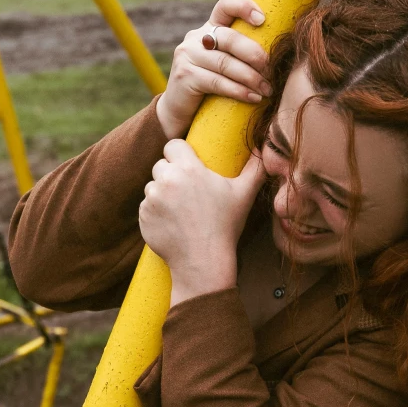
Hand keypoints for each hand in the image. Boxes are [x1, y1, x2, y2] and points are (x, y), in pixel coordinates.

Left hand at [140, 139, 266, 304]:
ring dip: (162, 194)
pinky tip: (172, 224)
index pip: (173, 145)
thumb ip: (256, 168)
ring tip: (181, 211)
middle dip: (171, 174)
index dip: (179, 153)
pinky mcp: (143, 217)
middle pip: (161, 165)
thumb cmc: (225, 226)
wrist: (203, 261)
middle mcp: (166, 180)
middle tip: (187, 192)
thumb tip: (265, 149)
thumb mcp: (244, 194)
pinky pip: (146, 207)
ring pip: (152, 187)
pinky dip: (155, 213)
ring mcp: (151, 199)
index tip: (187, 165)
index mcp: (188, 169)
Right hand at [155, 0, 268, 140]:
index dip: (243, 6)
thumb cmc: (213, 86)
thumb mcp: (227, 63)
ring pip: (225, 63)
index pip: (225, 5)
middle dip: (254, 54)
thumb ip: (243, 53)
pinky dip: (238, 90)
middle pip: (229, 38)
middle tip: (271, 69)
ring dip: (251, 77)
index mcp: (210, 28)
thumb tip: (284, 52)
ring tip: (268, 89)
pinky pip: (217, 82)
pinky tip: (253, 97)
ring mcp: (187, 55)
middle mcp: (196, 37)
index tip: (262, 19)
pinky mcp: (184, 76)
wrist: (180, 110)